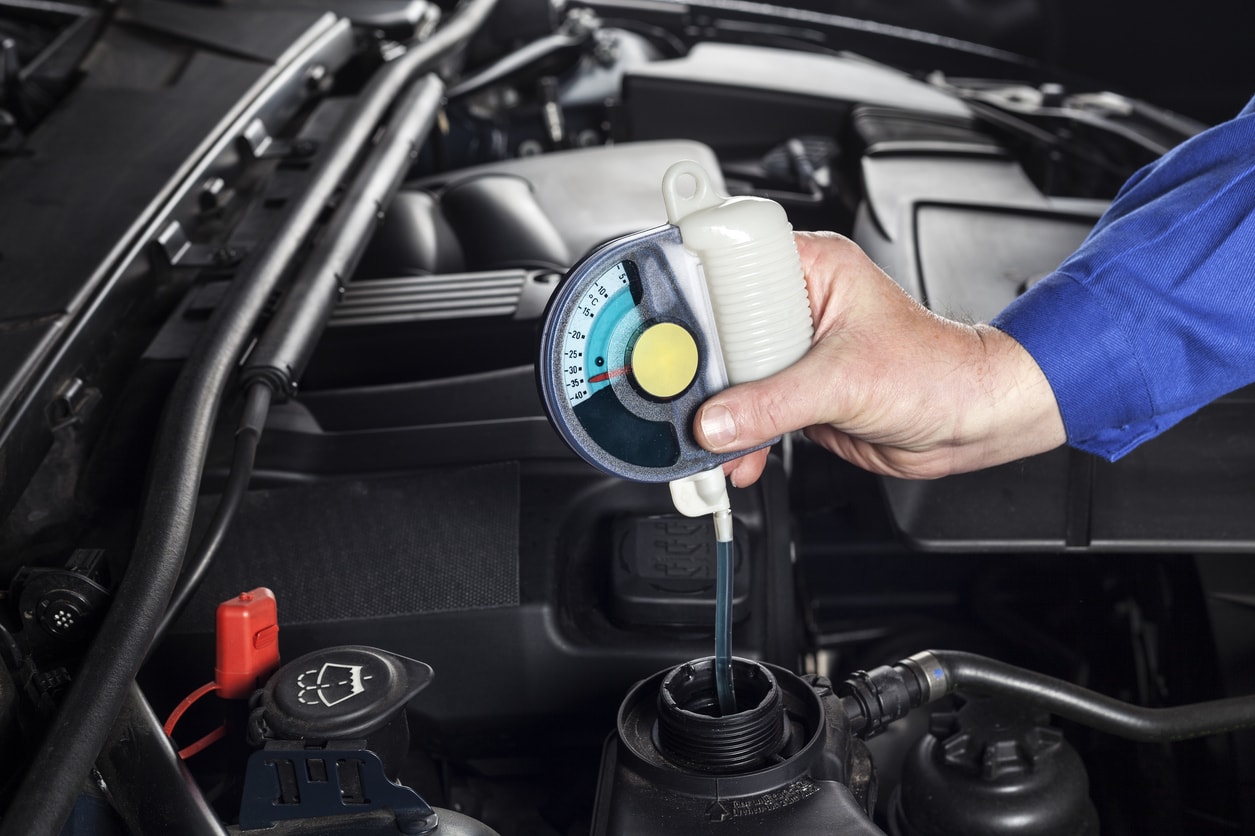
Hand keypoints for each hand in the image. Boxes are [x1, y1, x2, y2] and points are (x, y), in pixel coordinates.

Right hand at [693, 231, 1065, 485]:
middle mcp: (797, 302)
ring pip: (731, 373)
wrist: (970, 420)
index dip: (692, 285)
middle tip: (679, 391)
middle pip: (721, 325)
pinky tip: (738, 455)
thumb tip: (717, 421)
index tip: (662, 317)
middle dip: (701, 366)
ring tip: (711, 435)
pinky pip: (749, 409)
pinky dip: (739, 436)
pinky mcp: (795, 389)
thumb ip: (772, 404)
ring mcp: (794, 348)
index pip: (730, 259)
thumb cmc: (938, 372)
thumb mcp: (845, 381)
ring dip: (720, 410)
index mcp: (810, 268)